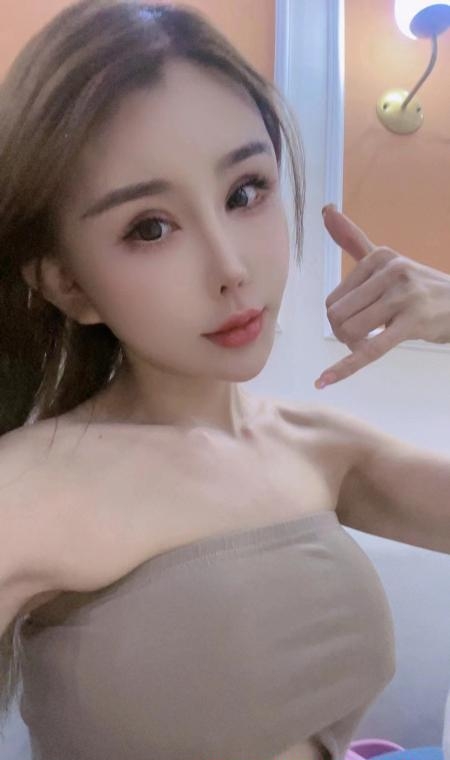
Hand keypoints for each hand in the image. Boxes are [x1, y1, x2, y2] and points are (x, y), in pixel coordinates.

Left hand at [314, 204, 449, 388]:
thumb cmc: (418, 286)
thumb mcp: (387, 261)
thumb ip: (354, 239)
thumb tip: (325, 210)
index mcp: (380, 257)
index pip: (333, 299)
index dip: (339, 318)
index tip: (360, 319)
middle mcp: (391, 272)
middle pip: (337, 315)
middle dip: (343, 334)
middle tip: (364, 335)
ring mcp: (402, 297)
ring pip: (350, 331)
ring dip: (354, 346)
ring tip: (372, 341)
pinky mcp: (411, 323)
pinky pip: (370, 350)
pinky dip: (345, 368)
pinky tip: (324, 381)